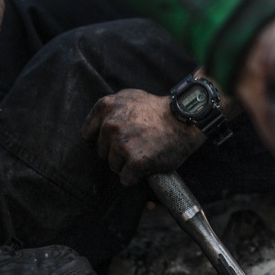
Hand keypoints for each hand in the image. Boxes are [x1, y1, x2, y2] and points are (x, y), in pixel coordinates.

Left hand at [81, 89, 205, 185]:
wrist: (185, 120)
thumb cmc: (160, 110)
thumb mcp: (131, 96)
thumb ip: (112, 107)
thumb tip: (98, 123)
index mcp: (106, 107)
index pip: (88, 133)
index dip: (103, 140)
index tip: (115, 141)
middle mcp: (110, 125)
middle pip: (102, 151)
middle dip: (117, 152)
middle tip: (138, 145)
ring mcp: (122, 144)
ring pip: (113, 165)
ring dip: (126, 165)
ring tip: (145, 153)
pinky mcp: (135, 161)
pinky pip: (126, 179)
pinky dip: (135, 177)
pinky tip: (147, 166)